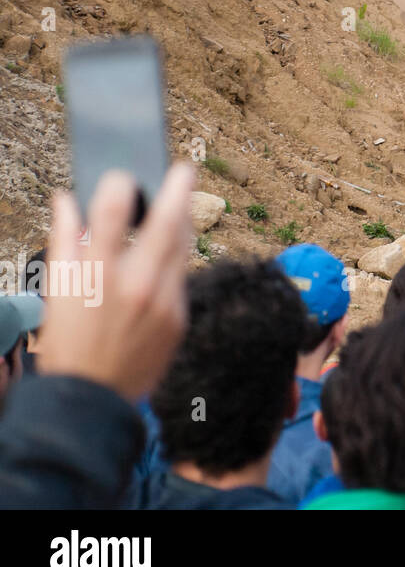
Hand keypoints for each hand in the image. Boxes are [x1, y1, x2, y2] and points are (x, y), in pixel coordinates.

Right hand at [39, 164, 195, 400]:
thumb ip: (65, 241)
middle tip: (185, 169)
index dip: (120, 185)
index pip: (113, 212)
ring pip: (183, 248)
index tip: (124, 176)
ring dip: (182, 223)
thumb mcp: (57, 291)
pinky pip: (182, 278)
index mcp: (98, 275)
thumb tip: (66, 200)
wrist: (93, 398)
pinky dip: (174, 262)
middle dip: (179, 190)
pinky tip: (167, 255)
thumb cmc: (67, 342)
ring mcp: (164, 301)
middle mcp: (136, 285)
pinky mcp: (180, 317)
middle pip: (167, 223)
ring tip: (180, 206)